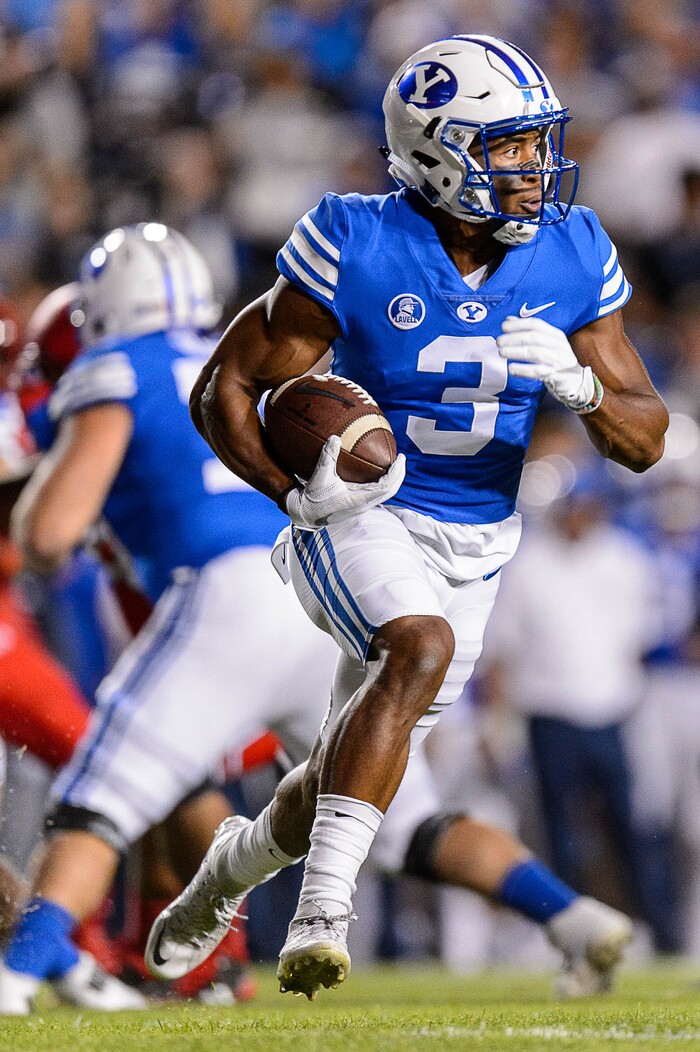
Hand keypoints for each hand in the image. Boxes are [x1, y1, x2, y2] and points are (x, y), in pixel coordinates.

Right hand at [284, 435, 405, 530]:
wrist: (307, 515)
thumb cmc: (313, 498)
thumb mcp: (320, 476)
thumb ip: (327, 457)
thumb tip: (335, 437)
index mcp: (358, 500)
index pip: (385, 487)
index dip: (396, 473)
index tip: (400, 458)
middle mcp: (363, 504)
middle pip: (391, 491)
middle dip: (399, 475)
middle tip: (401, 458)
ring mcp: (362, 506)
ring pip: (385, 493)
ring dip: (393, 479)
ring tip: (394, 464)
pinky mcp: (358, 504)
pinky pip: (377, 493)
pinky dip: (383, 482)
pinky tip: (380, 472)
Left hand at [497, 316, 595, 410]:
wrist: (576, 380)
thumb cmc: (556, 359)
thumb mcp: (546, 343)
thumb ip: (528, 331)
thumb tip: (508, 320)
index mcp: (555, 334)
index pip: (536, 324)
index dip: (519, 324)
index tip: (503, 327)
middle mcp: (558, 345)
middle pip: (534, 337)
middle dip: (514, 338)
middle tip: (499, 341)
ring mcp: (558, 360)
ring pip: (535, 353)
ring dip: (516, 352)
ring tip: (502, 352)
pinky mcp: (555, 375)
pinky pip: (537, 371)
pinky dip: (523, 369)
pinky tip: (511, 369)